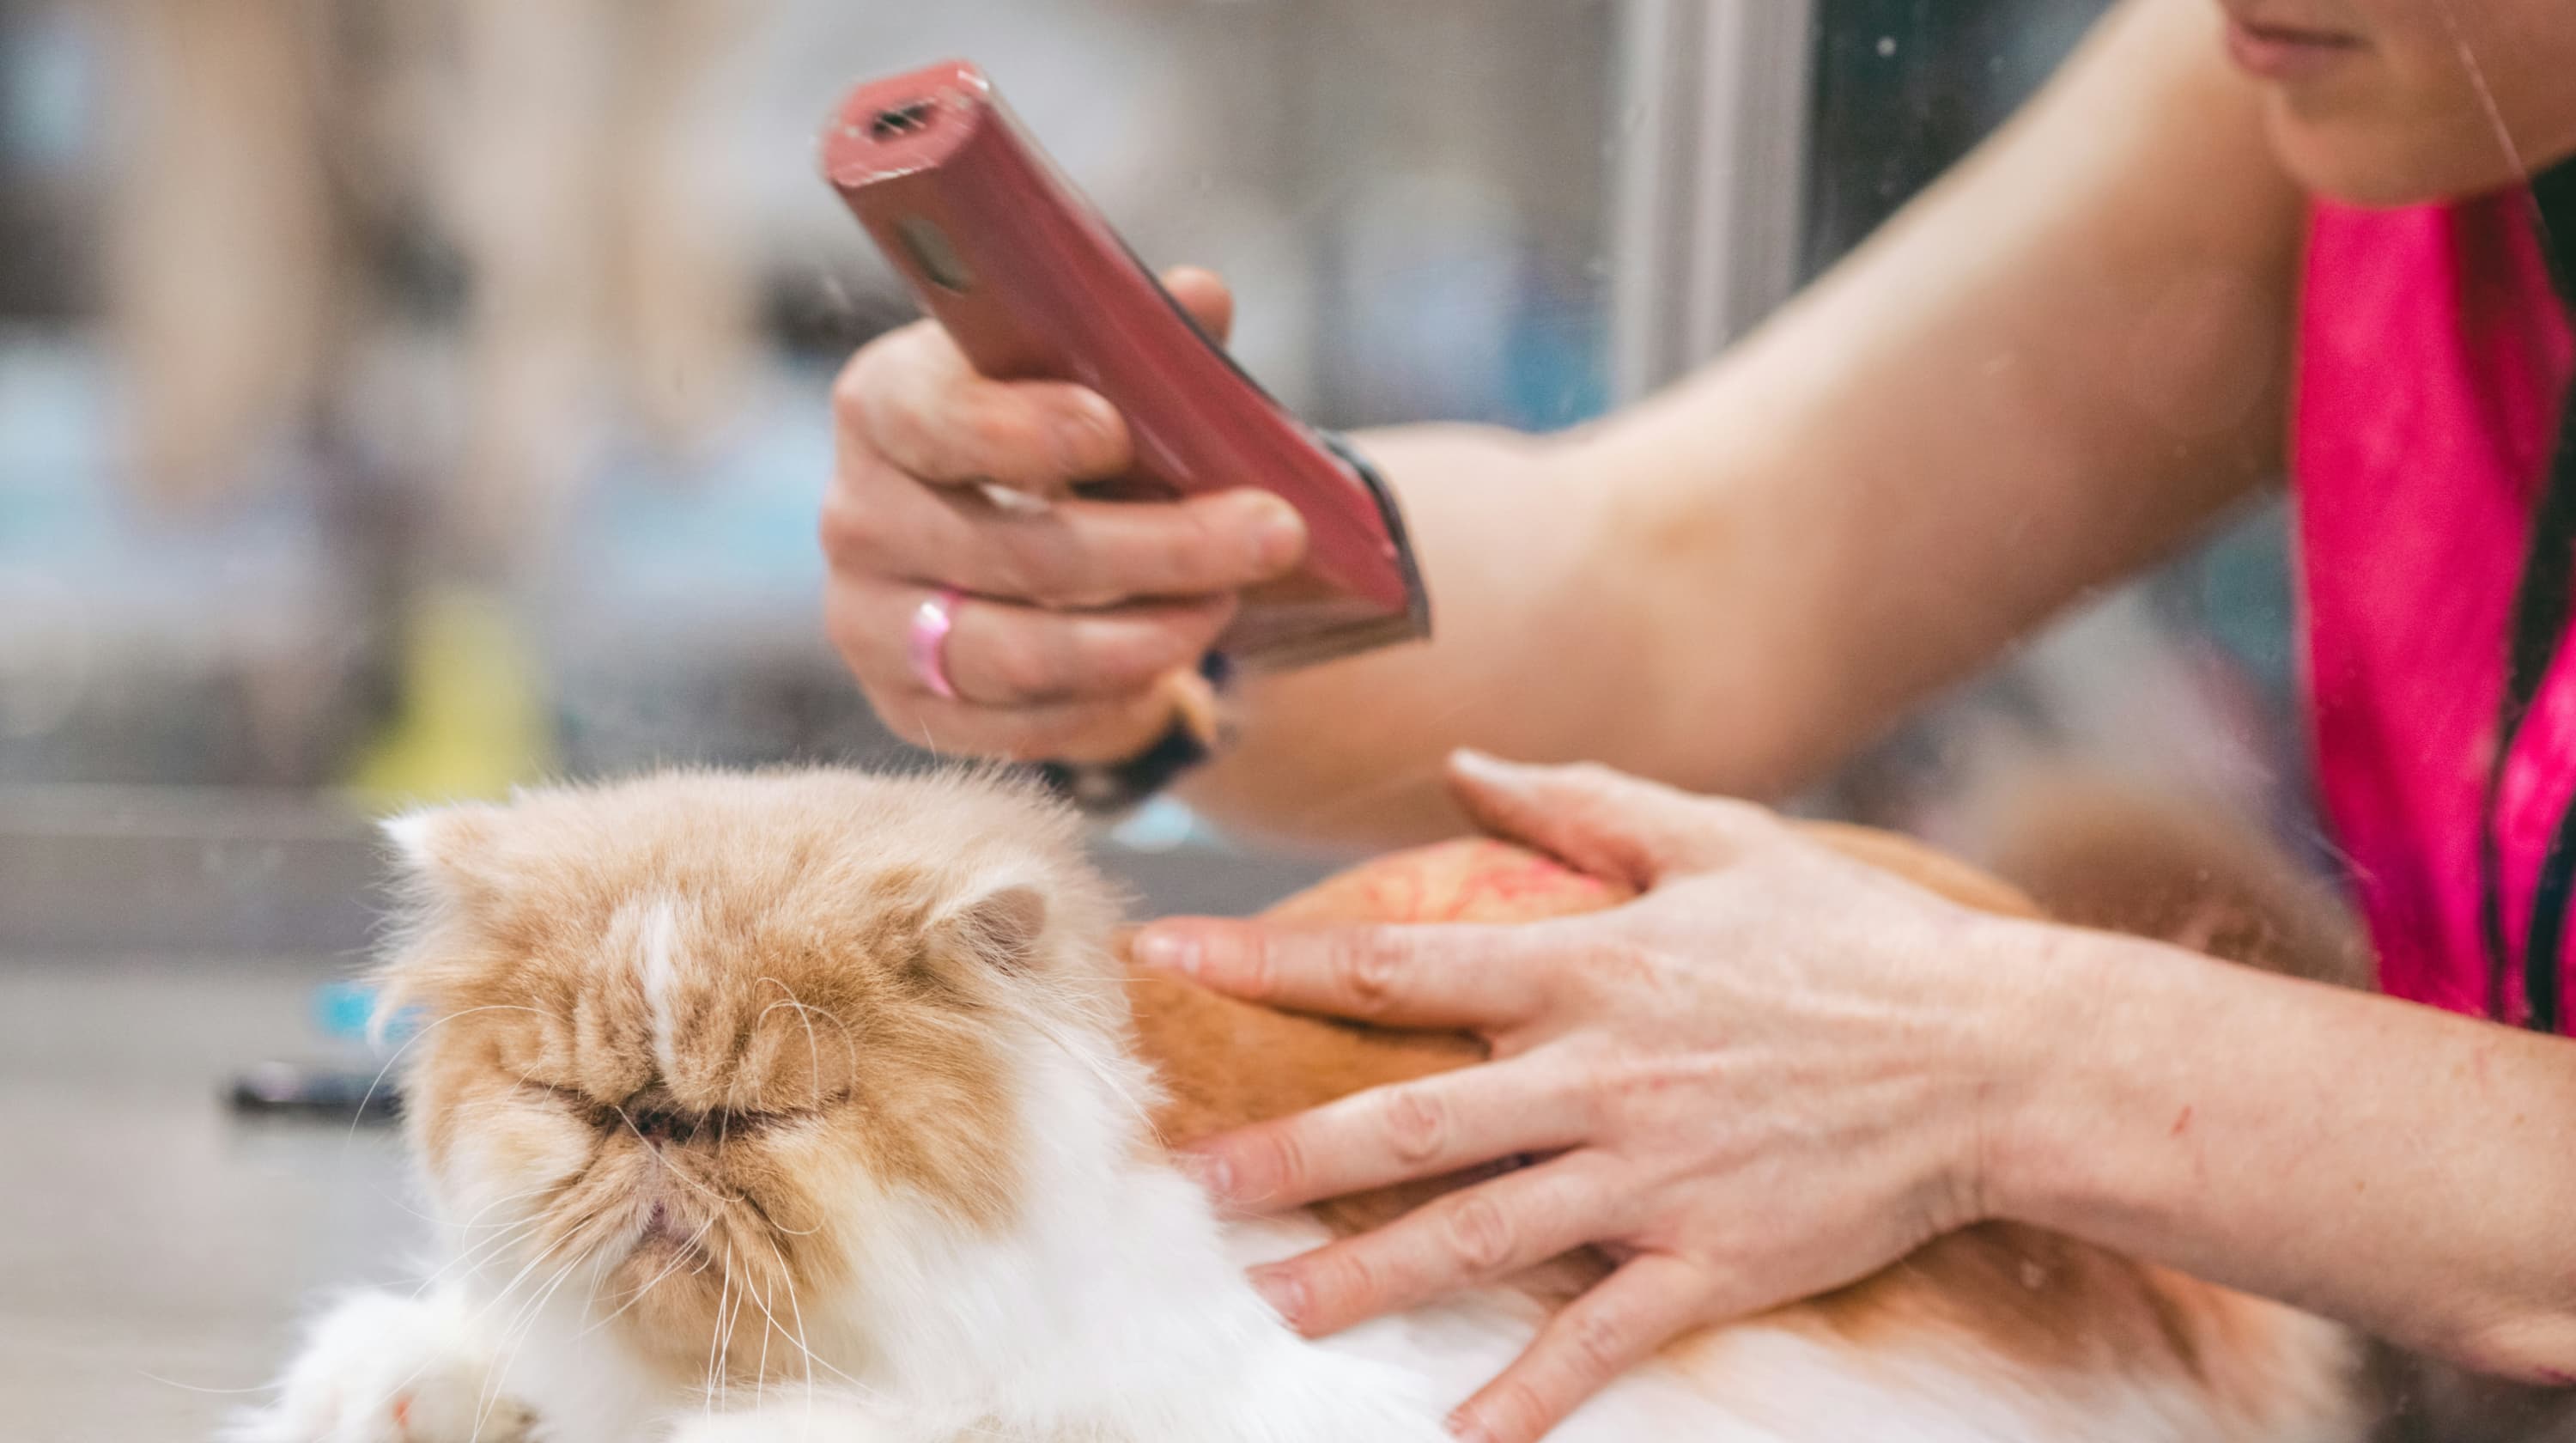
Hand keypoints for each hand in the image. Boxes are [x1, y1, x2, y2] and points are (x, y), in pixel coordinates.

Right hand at [821, 267, 1308, 763]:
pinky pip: (1016, 726)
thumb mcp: (1099, 382)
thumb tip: (1203, 297)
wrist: (1021, 555)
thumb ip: (1143, 346)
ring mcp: (872, 624)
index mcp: (886, 404)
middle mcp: (859, 517)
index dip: (1020, 430)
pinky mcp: (908, 708)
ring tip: (1227, 605)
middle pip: (1006, 550)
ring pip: (1013, 653)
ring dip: (1141, 637)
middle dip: (1156, 547)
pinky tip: (1171, 669)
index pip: (930, 419)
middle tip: (1270, 532)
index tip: (1115, 432)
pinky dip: (1106, 702)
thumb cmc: (1062, 443)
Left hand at [1133, 753, 2036, 1442]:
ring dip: (1367, 1279)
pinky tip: (1462, 1439)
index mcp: (1588, 965)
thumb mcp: (1718, 838)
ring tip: (1272, 1312)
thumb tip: (1466, 766)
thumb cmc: (1854, 936)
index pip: (1393, 964)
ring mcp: (1652, 1175)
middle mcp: (1598, 1074)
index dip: (1271, 956)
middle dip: (1288, 1156)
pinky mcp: (1713, 1258)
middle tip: (1189, 1188)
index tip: (1170, 953)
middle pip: (1410, 1122)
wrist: (1996, 1052)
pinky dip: (1532, 1393)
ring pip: (1479, 1236)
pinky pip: (1603, 1337)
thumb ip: (1579, 800)